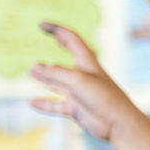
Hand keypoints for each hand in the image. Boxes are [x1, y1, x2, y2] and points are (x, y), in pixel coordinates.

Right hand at [27, 21, 133, 141]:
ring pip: (58, 82)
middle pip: (67, 56)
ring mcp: (79, 93)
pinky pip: (56, 105)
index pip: (72, 40)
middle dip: (58, 43)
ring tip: (30, 71)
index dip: (57, 30)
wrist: (119, 124)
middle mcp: (83, 76)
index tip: (41, 25)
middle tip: (47, 34)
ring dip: (45, 76)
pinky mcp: (76, 109)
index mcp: (87, 63)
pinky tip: (32, 102)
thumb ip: (55, 73)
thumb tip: (33, 67)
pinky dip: (44, 103)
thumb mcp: (78, 80)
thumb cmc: (104, 99)